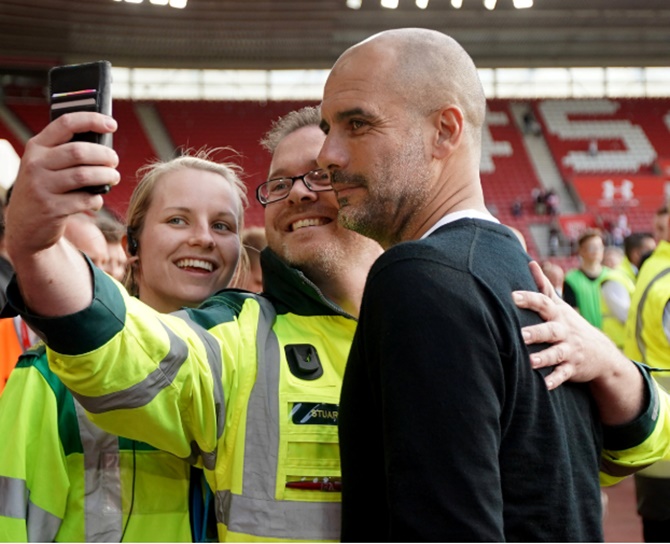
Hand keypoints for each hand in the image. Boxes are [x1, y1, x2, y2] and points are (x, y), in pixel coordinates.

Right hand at [5, 112, 118, 259]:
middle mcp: (36, 164)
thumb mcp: (44, 165)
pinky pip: (85, 199)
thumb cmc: (44, 189)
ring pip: (85, 175)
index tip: (112, 124)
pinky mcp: (52, 208)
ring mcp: (42, 186)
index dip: (92, 120)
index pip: (65, 124)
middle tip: (114, 161)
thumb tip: (104, 143)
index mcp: (36, 147)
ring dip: (106, 176)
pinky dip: (97, 199)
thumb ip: (66, 152)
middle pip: (79, 151)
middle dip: (105, 155)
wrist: (24, 226)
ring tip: (113, 178)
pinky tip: (96, 200)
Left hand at [513, 261, 626, 389]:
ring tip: (530, 361)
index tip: (512, 296)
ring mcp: (570, 350)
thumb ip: (543, 286)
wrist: (601, 353)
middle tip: (519, 334)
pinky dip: (555, 380)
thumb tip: (530, 263)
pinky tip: (544, 385)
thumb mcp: (559, 305)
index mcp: (558, 315)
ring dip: (544, 358)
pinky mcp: (573, 368)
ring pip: (556, 353)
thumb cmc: (569, 324)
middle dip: (536, 332)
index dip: (529, 299)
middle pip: (550, 330)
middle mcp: (564, 331)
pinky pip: (564, 374)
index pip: (544, 303)